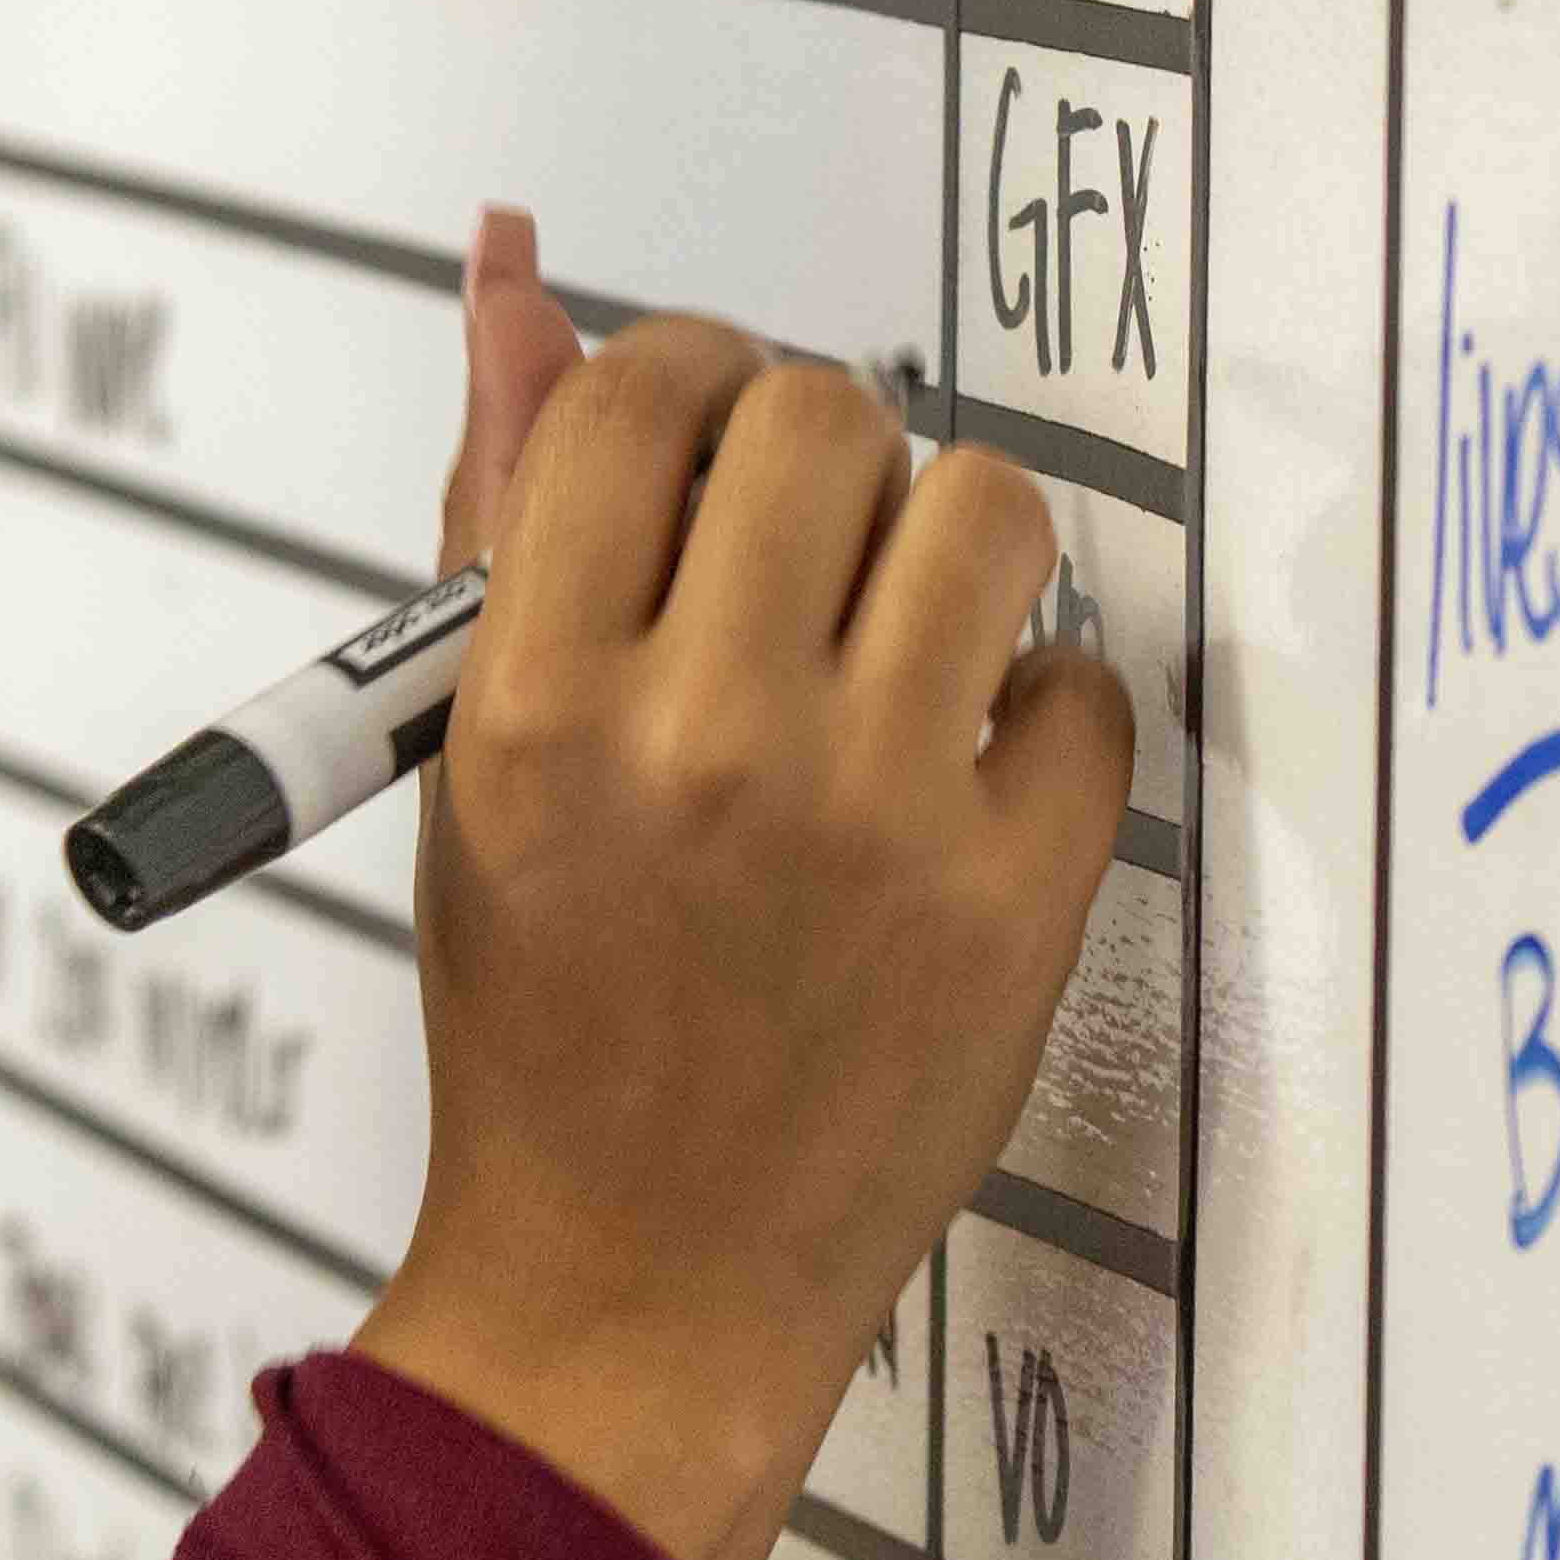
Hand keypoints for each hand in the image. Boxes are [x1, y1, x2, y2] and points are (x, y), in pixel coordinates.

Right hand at [352, 215, 1137, 1559]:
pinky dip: (1037, 718)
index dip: (693, 373)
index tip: (712, 433)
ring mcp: (871, 824)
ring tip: (903, 632)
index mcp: (539, 702)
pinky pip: (1086, 691)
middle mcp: (703, 744)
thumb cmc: (546, 1022)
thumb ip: (501, 502)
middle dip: (825, 451)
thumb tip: (516, 271)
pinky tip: (962, 779)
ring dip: (953, 543)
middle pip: (825, 419)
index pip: (644, 394)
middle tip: (809, 542)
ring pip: (985, 512)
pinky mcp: (1012, 906)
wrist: (636, 1288)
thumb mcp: (473, 759)